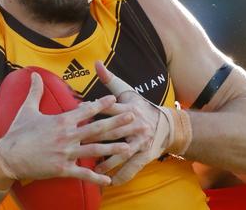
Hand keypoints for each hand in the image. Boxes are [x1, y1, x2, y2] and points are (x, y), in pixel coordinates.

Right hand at [0, 72, 132, 185]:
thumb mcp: (27, 109)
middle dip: (117, 122)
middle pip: (97, 128)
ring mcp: (66, 153)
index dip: (100, 104)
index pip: (85, 110)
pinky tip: (108, 179)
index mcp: (61, 121)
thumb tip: (33, 74)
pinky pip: (83, 173)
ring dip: (113, 148)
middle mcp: (67, 136)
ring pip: (95, 150)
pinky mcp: (62, 169)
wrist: (8, 157)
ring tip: (129, 146)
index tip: (114, 99)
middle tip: (133, 117)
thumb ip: (35, 91)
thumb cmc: (17, 133)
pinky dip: (96, 176)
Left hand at [91, 61, 171, 184]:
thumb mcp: (127, 91)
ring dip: (106, 161)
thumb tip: (96, 63)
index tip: (79, 108)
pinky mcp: (144, 156)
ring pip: (120, 153)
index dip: (94, 107)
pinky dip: (121, 176)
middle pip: (112, 131)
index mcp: (128, 108)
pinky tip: (109, 182)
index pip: (109, 107)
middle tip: (77, 142)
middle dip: (94, 138)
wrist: (167, 125)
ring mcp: (139, 142)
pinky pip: (132, 168)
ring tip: (91, 166)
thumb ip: (109, 80)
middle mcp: (134, 125)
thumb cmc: (140, 106)